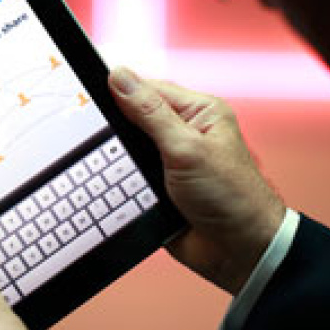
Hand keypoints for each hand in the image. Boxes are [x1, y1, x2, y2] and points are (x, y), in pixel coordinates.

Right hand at [108, 67, 285, 293]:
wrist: (239, 252)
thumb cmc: (232, 196)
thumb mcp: (186, 147)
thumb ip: (150, 113)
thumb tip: (120, 77)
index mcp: (198, 112)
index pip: (148, 90)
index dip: (119, 92)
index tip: (90, 96)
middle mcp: (183, 134)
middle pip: (133, 120)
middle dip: (117, 132)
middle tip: (99, 139)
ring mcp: (169, 163)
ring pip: (126, 152)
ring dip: (117, 162)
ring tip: (111, 168)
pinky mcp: (157, 190)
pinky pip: (127, 180)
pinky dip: (119, 185)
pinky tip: (111, 188)